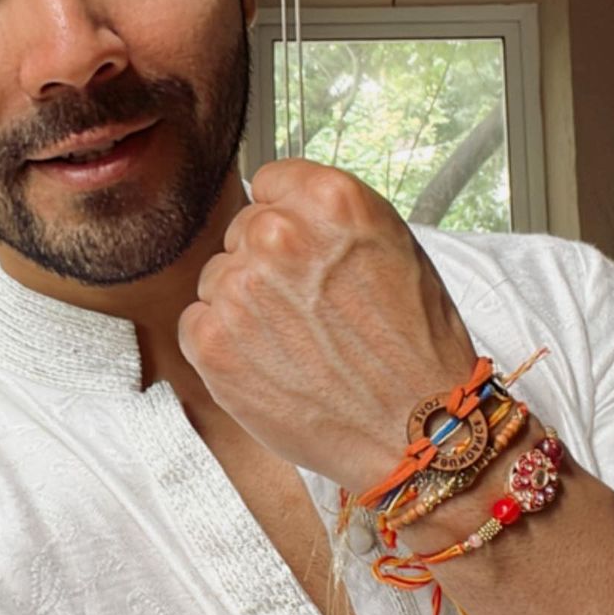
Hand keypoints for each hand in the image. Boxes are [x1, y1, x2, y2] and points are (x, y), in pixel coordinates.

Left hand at [178, 159, 478, 490]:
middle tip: (311, 309)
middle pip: (244, 231)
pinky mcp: (211, 342)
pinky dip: (224, 345)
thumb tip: (287, 208)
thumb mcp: (396, 249)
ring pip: (219, 278)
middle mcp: (279, 236)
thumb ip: (331, 221)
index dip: (289, 219)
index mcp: (330, 202)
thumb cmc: (416, 350)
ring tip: (297, 344)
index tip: (304, 248)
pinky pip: (197, 323)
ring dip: (245, 305)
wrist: (417, 431)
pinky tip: (271, 365)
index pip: (271, 183)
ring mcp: (239, 289)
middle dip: (269, 265)